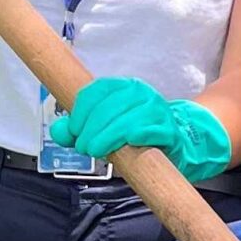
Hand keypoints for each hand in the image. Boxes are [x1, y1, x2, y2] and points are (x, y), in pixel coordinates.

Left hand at [50, 76, 234, 179]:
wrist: (182, 140)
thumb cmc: (139, 133)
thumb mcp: (107, 127)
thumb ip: (80, 129)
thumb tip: (59, 132)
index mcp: (123, 87)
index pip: (94, 92)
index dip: (80, 113)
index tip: (74, 131)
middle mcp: (140, 94)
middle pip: (106, 109)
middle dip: (90, 130)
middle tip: (85, 147)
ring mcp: (156, 111)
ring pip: (124, 121)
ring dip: (106, 139)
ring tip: (97, 152)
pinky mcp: (167, 130)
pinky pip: (146, 132)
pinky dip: (131, 139)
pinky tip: (125, 148)